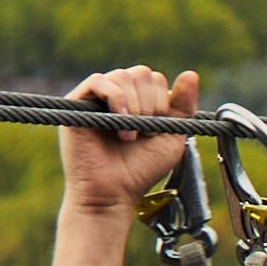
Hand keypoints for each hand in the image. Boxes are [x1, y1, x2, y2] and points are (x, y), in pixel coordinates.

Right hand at [58, 64, 203, 221]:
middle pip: (140, 73)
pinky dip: (115, 98)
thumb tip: (191, 73)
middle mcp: (115, 97)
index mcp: (136, 101)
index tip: (157, 128)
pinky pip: (98, 81)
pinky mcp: (75, 103)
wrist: (112, 193)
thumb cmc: (140, 170)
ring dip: (134, 104)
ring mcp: (94, 99)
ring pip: (121, 75)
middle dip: (150, 102)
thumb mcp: (172, 136)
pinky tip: (121, 123)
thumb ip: (183, 106)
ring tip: (130, 134)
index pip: (154, 78)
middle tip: (145, 131)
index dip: (162, 100)